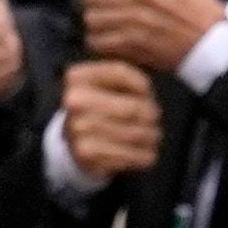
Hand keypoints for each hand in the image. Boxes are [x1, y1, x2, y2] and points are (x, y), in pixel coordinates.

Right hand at [61, 58, 162, 180]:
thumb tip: (144, 89)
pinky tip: (144, 153)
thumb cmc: (100, 108)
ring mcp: (78, 128)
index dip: (143, 85)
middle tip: (153, 119)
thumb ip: (126, 76)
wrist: (77, 144)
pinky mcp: (86, 154)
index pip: (120, 73)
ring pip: (137, 133)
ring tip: (151, 136)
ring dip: (151, 136)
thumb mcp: (110, 83)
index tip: (147, 93)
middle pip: (134, 107)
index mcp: (77, 77)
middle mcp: (73, 101)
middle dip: (151, 114)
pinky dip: (145, 155)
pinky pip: (131, 155)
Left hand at [81, 0, 227, 76]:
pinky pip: (97, 41)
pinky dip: (101, 41)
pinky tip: (113, 38)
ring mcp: (135, 20)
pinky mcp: (133, 44)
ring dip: (97, 21)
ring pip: (91, 18)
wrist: (212, 42)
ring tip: (110, 23)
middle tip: (105, 5)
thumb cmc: (191, 6)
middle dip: (94, 0)